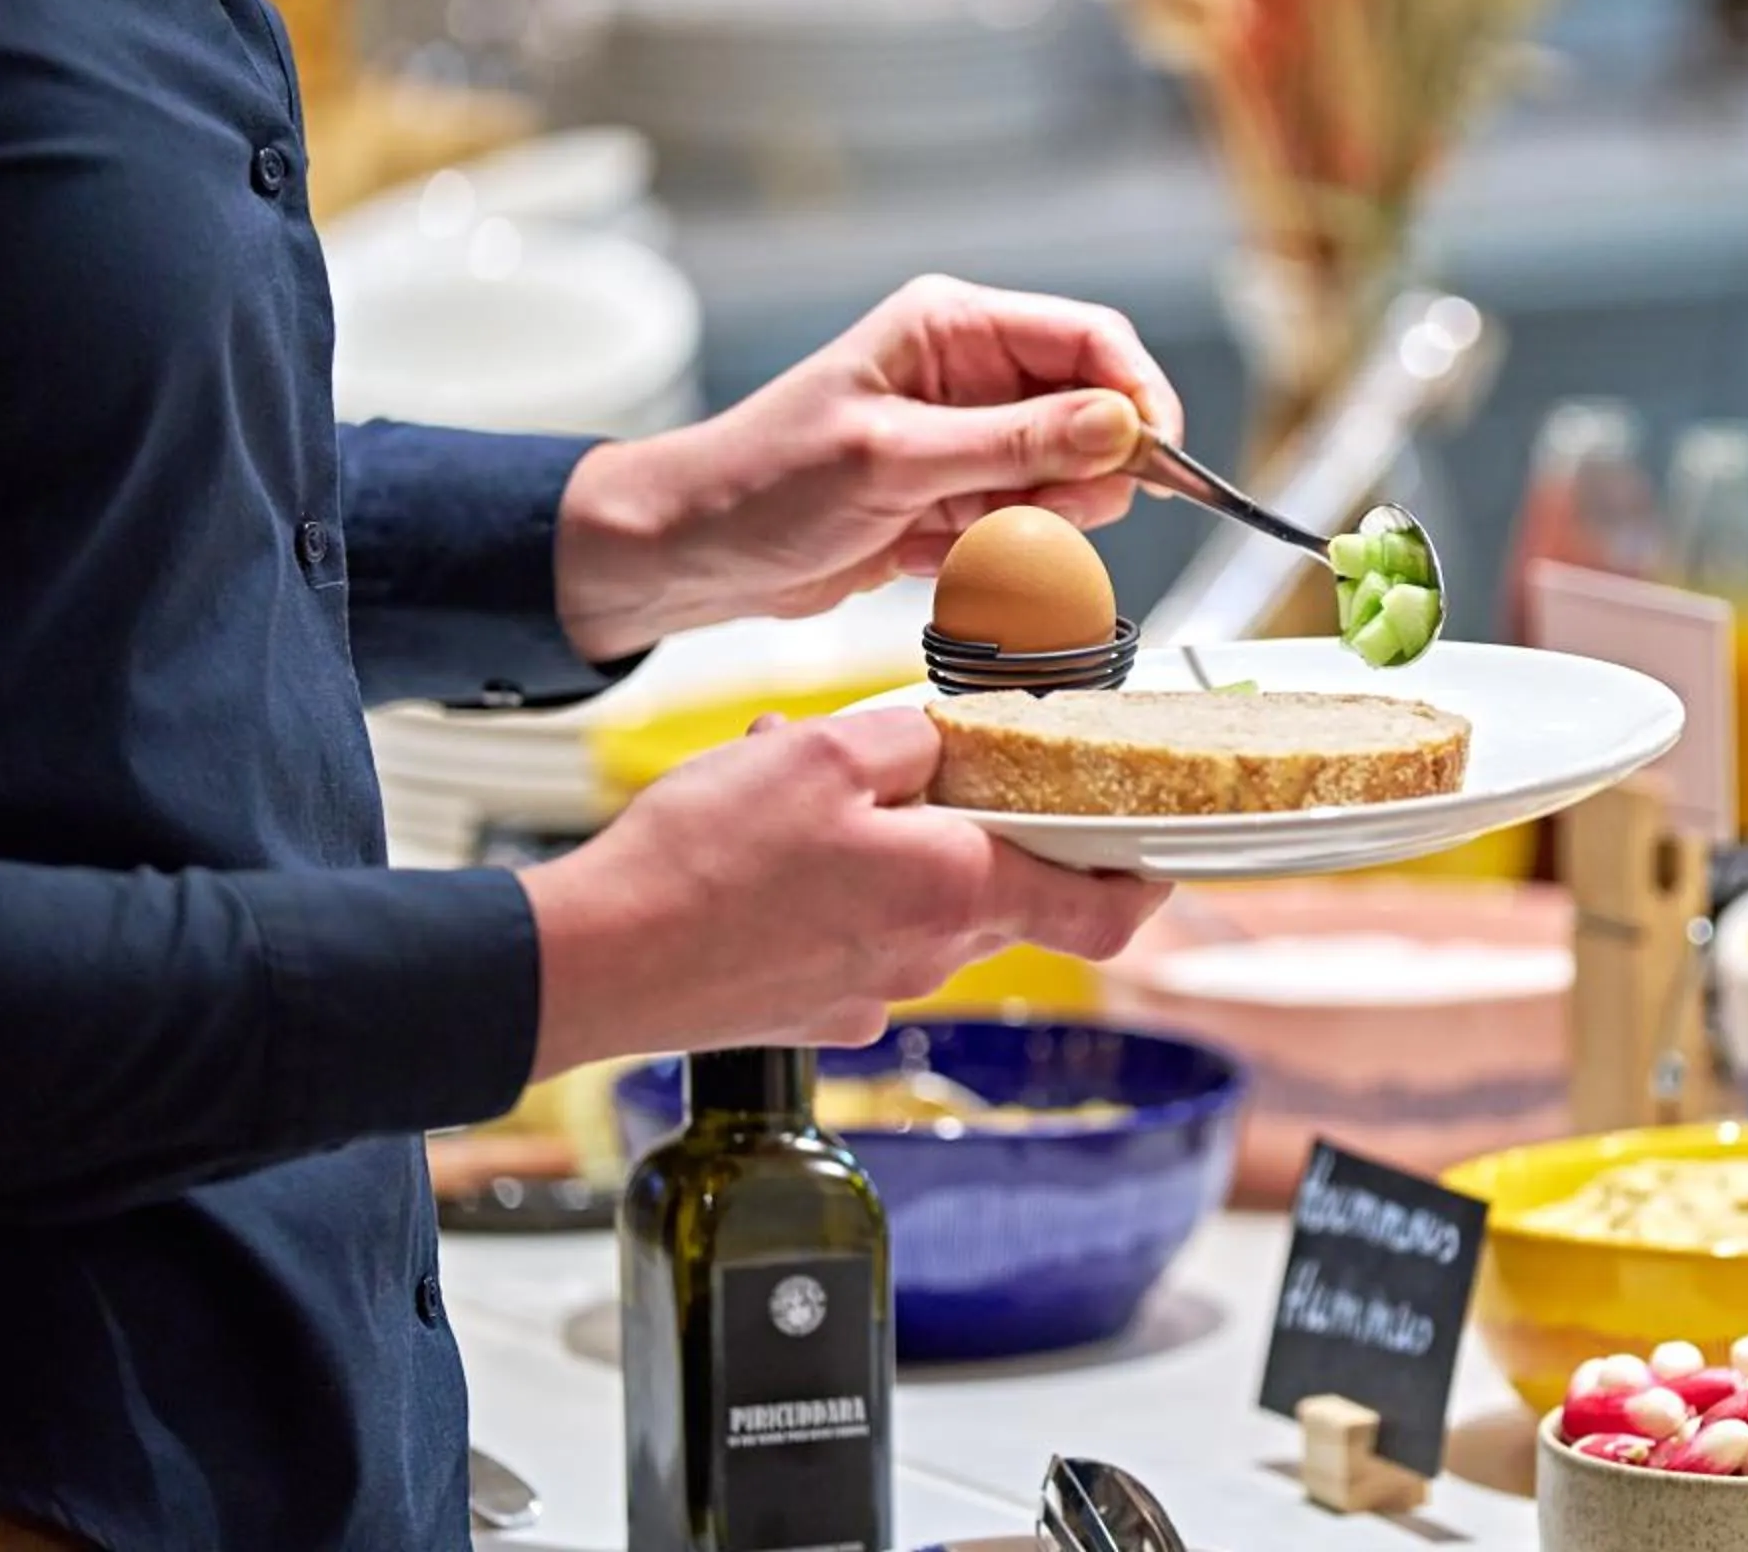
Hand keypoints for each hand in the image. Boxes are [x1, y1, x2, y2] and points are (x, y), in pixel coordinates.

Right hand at [517, 706, 1168, 1074]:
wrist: (594, 962)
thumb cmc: (703, 862)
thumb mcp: (826, 752)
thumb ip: (915, 736)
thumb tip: (957, 735)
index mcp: (958, 891)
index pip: (1104, 909)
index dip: (1143, 878)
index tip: (1154, 844)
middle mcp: (931, 956)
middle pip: (1009, 892)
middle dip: (984, 825)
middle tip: (931, 769)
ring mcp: (871, 992)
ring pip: (928, 908)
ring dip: (900, 848)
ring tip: (815, 795)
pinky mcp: (815, 1012)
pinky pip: (861, 938)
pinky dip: (842, 889)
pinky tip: (775, 849)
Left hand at [553, 277, 1183, 661]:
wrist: (693, 554)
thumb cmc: (765, 484)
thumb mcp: (894, 460)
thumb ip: (1015, 443)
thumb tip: (1121, 424)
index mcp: (955, 329)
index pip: (1093, 340)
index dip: (1138, 397)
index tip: (1159, 461)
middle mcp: (973, 376)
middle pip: (1095, 416)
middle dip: (1084, 478)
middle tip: (1038, 519)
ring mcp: (970, 440)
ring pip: (1069, 482)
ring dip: (1037, 527)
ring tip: (963, 545)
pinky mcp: (959, 498)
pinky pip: (1027, 528)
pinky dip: (1000, 558)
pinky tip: (933, 562)